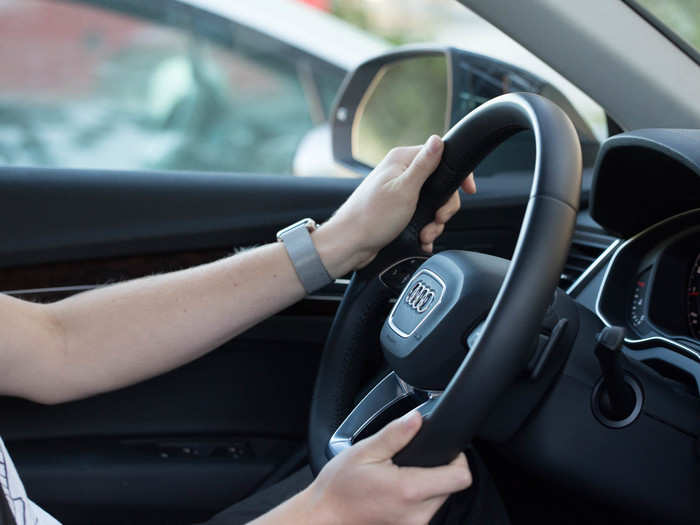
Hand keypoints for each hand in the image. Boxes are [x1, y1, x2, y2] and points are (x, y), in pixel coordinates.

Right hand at [303, 411, 471, 524]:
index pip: (460, 477)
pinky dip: (417, 497)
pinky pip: (425, 510)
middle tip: (413, 457)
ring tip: (401, 473)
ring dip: (428, 484)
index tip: (445, 448)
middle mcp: (417, 513)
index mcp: (409, 490)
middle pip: (451, 487)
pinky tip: (396, 489)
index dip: (458, 458)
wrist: (323, 517)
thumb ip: (395, 434)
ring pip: (439, 499)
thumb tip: (417, 418)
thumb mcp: (365, 451)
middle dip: (439, 469)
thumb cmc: (339, 486)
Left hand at [314, 136, 475, 276]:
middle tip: (438, 219)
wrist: (350, 244)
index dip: (456, 175)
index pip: (440, 156)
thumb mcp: (405, 189)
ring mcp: (399, 192)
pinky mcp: (398, 209)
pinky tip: (422, 239)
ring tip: (425, 234)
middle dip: (443, 207)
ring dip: (434, 222)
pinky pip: (421, 216)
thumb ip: (424, 165)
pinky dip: (425, 229)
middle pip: (440, 183)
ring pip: (432, 203)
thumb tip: (438, 140)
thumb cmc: (371, 217)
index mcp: (401, 160)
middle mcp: (400, 173)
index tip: (467, 190)